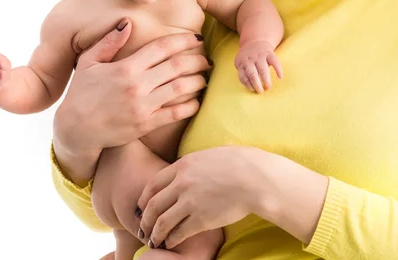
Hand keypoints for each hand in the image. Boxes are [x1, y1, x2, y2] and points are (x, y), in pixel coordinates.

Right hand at [53, 20, 210, 182]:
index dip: (183, 41)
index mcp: (126, 67)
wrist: (75, 130)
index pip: (162, 48)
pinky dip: (190, 106)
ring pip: (180, 89)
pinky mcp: (145, 125)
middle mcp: (137, 85)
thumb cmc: (81, 93)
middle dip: (196, 60)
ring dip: (198, 81)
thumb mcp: (89, 62)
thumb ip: (109, 41)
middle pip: (177, 67)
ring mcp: (143, 106)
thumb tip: (128, 22)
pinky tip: (197, 101)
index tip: (197, 39)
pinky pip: (174, 114)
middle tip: (206, 59)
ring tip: (205, 77)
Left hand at [137, 146, 263, 249]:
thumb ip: (193, 163)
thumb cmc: (239, 162)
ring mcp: (190, 202)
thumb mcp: (209, 154)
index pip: (153, 184)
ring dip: (154, 234)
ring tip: (153, 241)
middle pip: (152, 205)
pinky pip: (177, 233)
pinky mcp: (200, 219)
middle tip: (143, 229)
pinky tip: (170, 243)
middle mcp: (182, 183)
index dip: (144, 199)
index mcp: (183, 165)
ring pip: (161, 222)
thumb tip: (187, 167)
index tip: (142, 207)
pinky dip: (170, 240)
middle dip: (145, 220)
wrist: (255, 178)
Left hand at [234, 40, 282, 92]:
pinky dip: (278, 70)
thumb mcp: (241, 63)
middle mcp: (250, 60)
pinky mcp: (269, 53)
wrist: (254, 40)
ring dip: (266, 80)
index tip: (253, 90)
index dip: (248, 85)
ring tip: (268, 87)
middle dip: (257, 85)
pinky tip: (280, 77)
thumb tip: (252, 87)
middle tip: (261, 91)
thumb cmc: (248, 57)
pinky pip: (274, 62)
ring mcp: (260, 56)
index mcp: (241, 63)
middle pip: (252, 74)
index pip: (243, 76)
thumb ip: (244, 73)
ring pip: (263, 69)